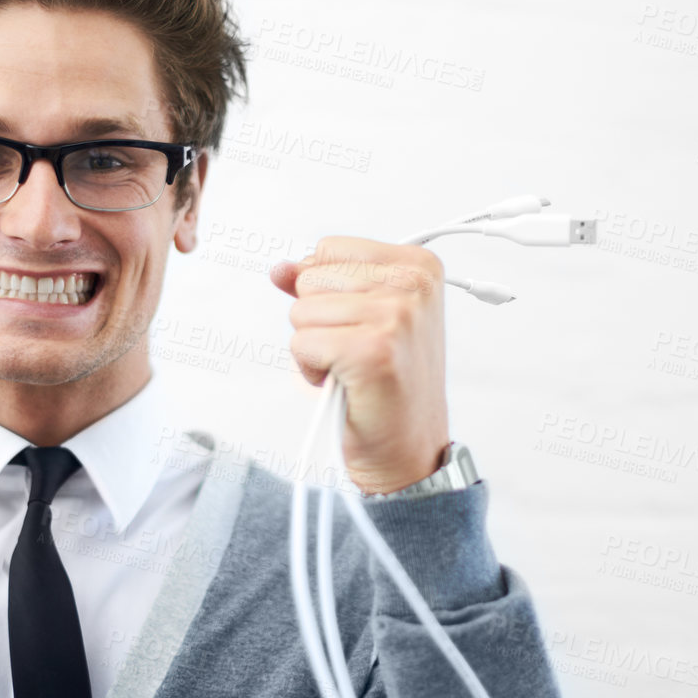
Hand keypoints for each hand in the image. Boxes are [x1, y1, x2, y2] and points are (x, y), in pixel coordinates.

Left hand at [269, 236, 449, 495]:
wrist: (408, 447)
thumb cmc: (389, 384)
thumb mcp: (361, 317)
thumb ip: (321, 284)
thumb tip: (280, 267)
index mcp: (417, 266)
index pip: (328, 250)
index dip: (326, 292)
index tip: (359, 324)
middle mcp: (413, 284)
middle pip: (311, 278)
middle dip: (319, 320)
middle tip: (355, 351)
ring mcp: (396, 316)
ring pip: (302, 311)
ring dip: (315, 347)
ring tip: (350, 368)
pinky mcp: (372, 350)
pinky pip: (301, 343)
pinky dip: (310, 369)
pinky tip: (343, 383)